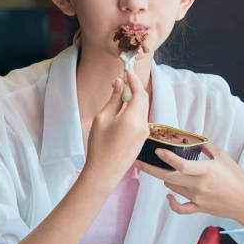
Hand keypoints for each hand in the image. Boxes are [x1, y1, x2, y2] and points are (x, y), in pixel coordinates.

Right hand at [83, 69, 149, 184]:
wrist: (104, 172)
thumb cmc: (99, 145)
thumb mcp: (103, 118)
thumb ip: (114, 99)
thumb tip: (119, 82)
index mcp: (133, 119)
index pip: (139, 92)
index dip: (134, 79)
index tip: (128, 70)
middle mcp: (143, 125)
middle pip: (143, 99)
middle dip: (135, 87)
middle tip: (124, 78)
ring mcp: (145, 133)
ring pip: (143, 109)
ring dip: (135, 98)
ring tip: (122, 92)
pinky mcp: (142, 139)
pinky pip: (141, 118)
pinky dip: (135, 109)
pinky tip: (124, 109)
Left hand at [136, 142, 243, 225]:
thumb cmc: (237, 178)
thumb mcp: (224, 157)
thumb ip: (207, 147)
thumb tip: (193, 141)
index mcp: (206, 171)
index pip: (183, 165)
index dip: (168, 157)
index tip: (156, 150)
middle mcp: (199, 185)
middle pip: (168, 177)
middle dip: (151, 169)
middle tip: (137, 161)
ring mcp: (197, 198)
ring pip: (172, 187)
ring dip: (165, 178)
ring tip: (162, 169)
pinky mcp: (198, 208)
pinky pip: (180, 208)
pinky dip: (172, 202)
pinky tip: (168, 196)